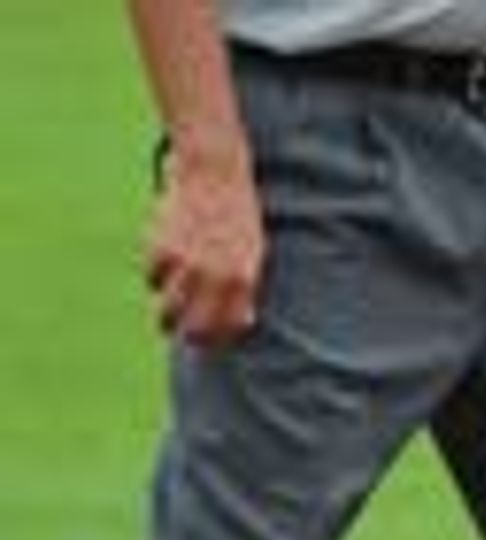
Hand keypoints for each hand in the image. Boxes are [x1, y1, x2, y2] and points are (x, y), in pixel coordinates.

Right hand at [146, 143, 264, 346]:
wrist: (215, 172)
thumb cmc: (238, 215)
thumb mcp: (254, 251)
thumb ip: (246, 288)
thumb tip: (244, 322)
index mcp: (244, 278)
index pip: (229, 327)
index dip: (219, 340)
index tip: (212, 341)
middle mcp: (216, 275)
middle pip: (196, 328)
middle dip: (190, 337)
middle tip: (185, 335)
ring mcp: (186, 263)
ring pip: (168, 311)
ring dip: (167, 318)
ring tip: (168, 318)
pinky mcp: (160, 249)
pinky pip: (152, 278)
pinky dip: (156, 278)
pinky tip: (164, 271)